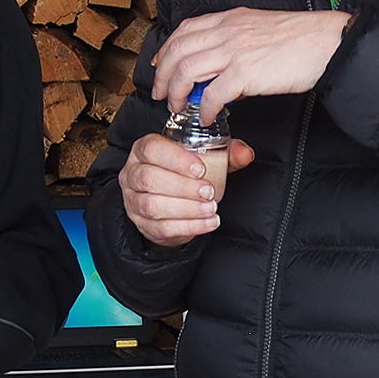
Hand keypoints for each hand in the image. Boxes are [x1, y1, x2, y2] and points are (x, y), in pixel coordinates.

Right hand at [120, 132, 257, 246]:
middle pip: (150, 179)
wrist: (171, 201)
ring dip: (186, 208)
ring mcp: (133, 200)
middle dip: (183, 187)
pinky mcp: (142, 223)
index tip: (201, 169)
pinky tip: (208, 222)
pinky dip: (189, 226)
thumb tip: (245, 154)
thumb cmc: (185, 173)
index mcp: (144, 150)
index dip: (176, 159)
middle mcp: (133, 173)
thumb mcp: (205, 158)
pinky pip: (162, 227)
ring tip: (210, 208)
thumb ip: (226, 154)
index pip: (152, 149)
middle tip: (209, 192)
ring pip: (153, 205)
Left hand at [151, 7, 350, 112]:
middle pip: (178, 51)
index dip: (167, 49)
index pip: (185, 30)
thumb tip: (223, 61)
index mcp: (230, 20)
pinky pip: (213, 94)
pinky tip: (206, 117)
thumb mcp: (259, 27)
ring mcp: (234, 51)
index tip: (160, 65)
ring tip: (179, 107)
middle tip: (162, 94)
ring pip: (187, 70)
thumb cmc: (301, 38)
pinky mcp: (246, 73)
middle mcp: (227, 32)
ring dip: (178, 92)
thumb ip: (236, 38)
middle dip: (163, 75)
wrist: (325, 42)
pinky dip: (204, 108)